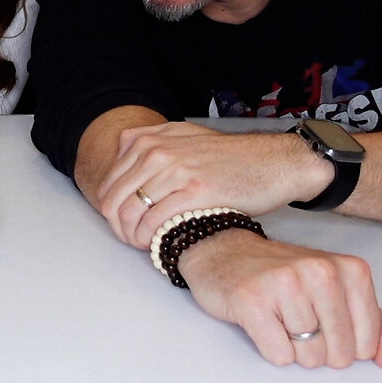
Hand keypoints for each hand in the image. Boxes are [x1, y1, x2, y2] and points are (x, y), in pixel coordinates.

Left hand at [96, 122, 324, 247]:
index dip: (111, 211)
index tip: (123, 225)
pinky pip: (155, 221)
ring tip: (146, 245)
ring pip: (131, 213)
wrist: (272, 162)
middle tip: (131, 241)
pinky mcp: (194, 190)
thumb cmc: (229, 157)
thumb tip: (120, 161)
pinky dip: (151, 238)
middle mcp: (156, 151)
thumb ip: (149, 144)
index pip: (108, 183)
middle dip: (118, 227)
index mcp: (147, 140)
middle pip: (114, 200)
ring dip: (133, 237)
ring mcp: (174, 169)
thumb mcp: (182, 137)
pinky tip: (160, 244)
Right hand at [180, 230, 381, 367]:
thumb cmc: (280, 274)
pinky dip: (270, 348)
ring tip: (278, 318)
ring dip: (292, 349)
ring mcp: (284, 284)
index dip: (346, 345)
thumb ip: (375, 322)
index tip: (325, 323)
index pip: (367, 343)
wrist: (222, 250)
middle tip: (297, 321)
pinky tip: (262, 322)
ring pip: (308, 357)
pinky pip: (278, 355)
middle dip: (318, 350)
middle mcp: (319, 272)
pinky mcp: (252, 300)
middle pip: (338, 354)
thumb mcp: (336, 289)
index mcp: (349, 269)